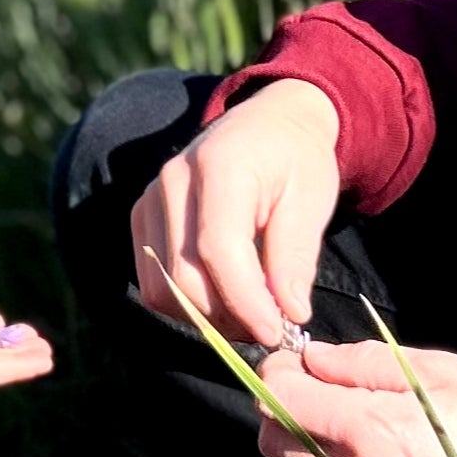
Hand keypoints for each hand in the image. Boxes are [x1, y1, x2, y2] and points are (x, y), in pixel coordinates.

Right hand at [129, 78, 340, 347]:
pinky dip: (187, 303)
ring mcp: (151, 199)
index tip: (277, 332)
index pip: (218, 249)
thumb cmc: (296, 161)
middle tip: (272, 327)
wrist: (269, 124)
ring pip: (162, 287)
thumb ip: (295, 258)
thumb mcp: (312, 202)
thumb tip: (289, 315)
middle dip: (228, 316)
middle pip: (183, 276)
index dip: (245, 301)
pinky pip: (153, 281)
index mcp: (219, 167)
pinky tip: (225, 298)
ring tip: (251, 314)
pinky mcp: (143, 218)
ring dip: (207, 316)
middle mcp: (173, 181)